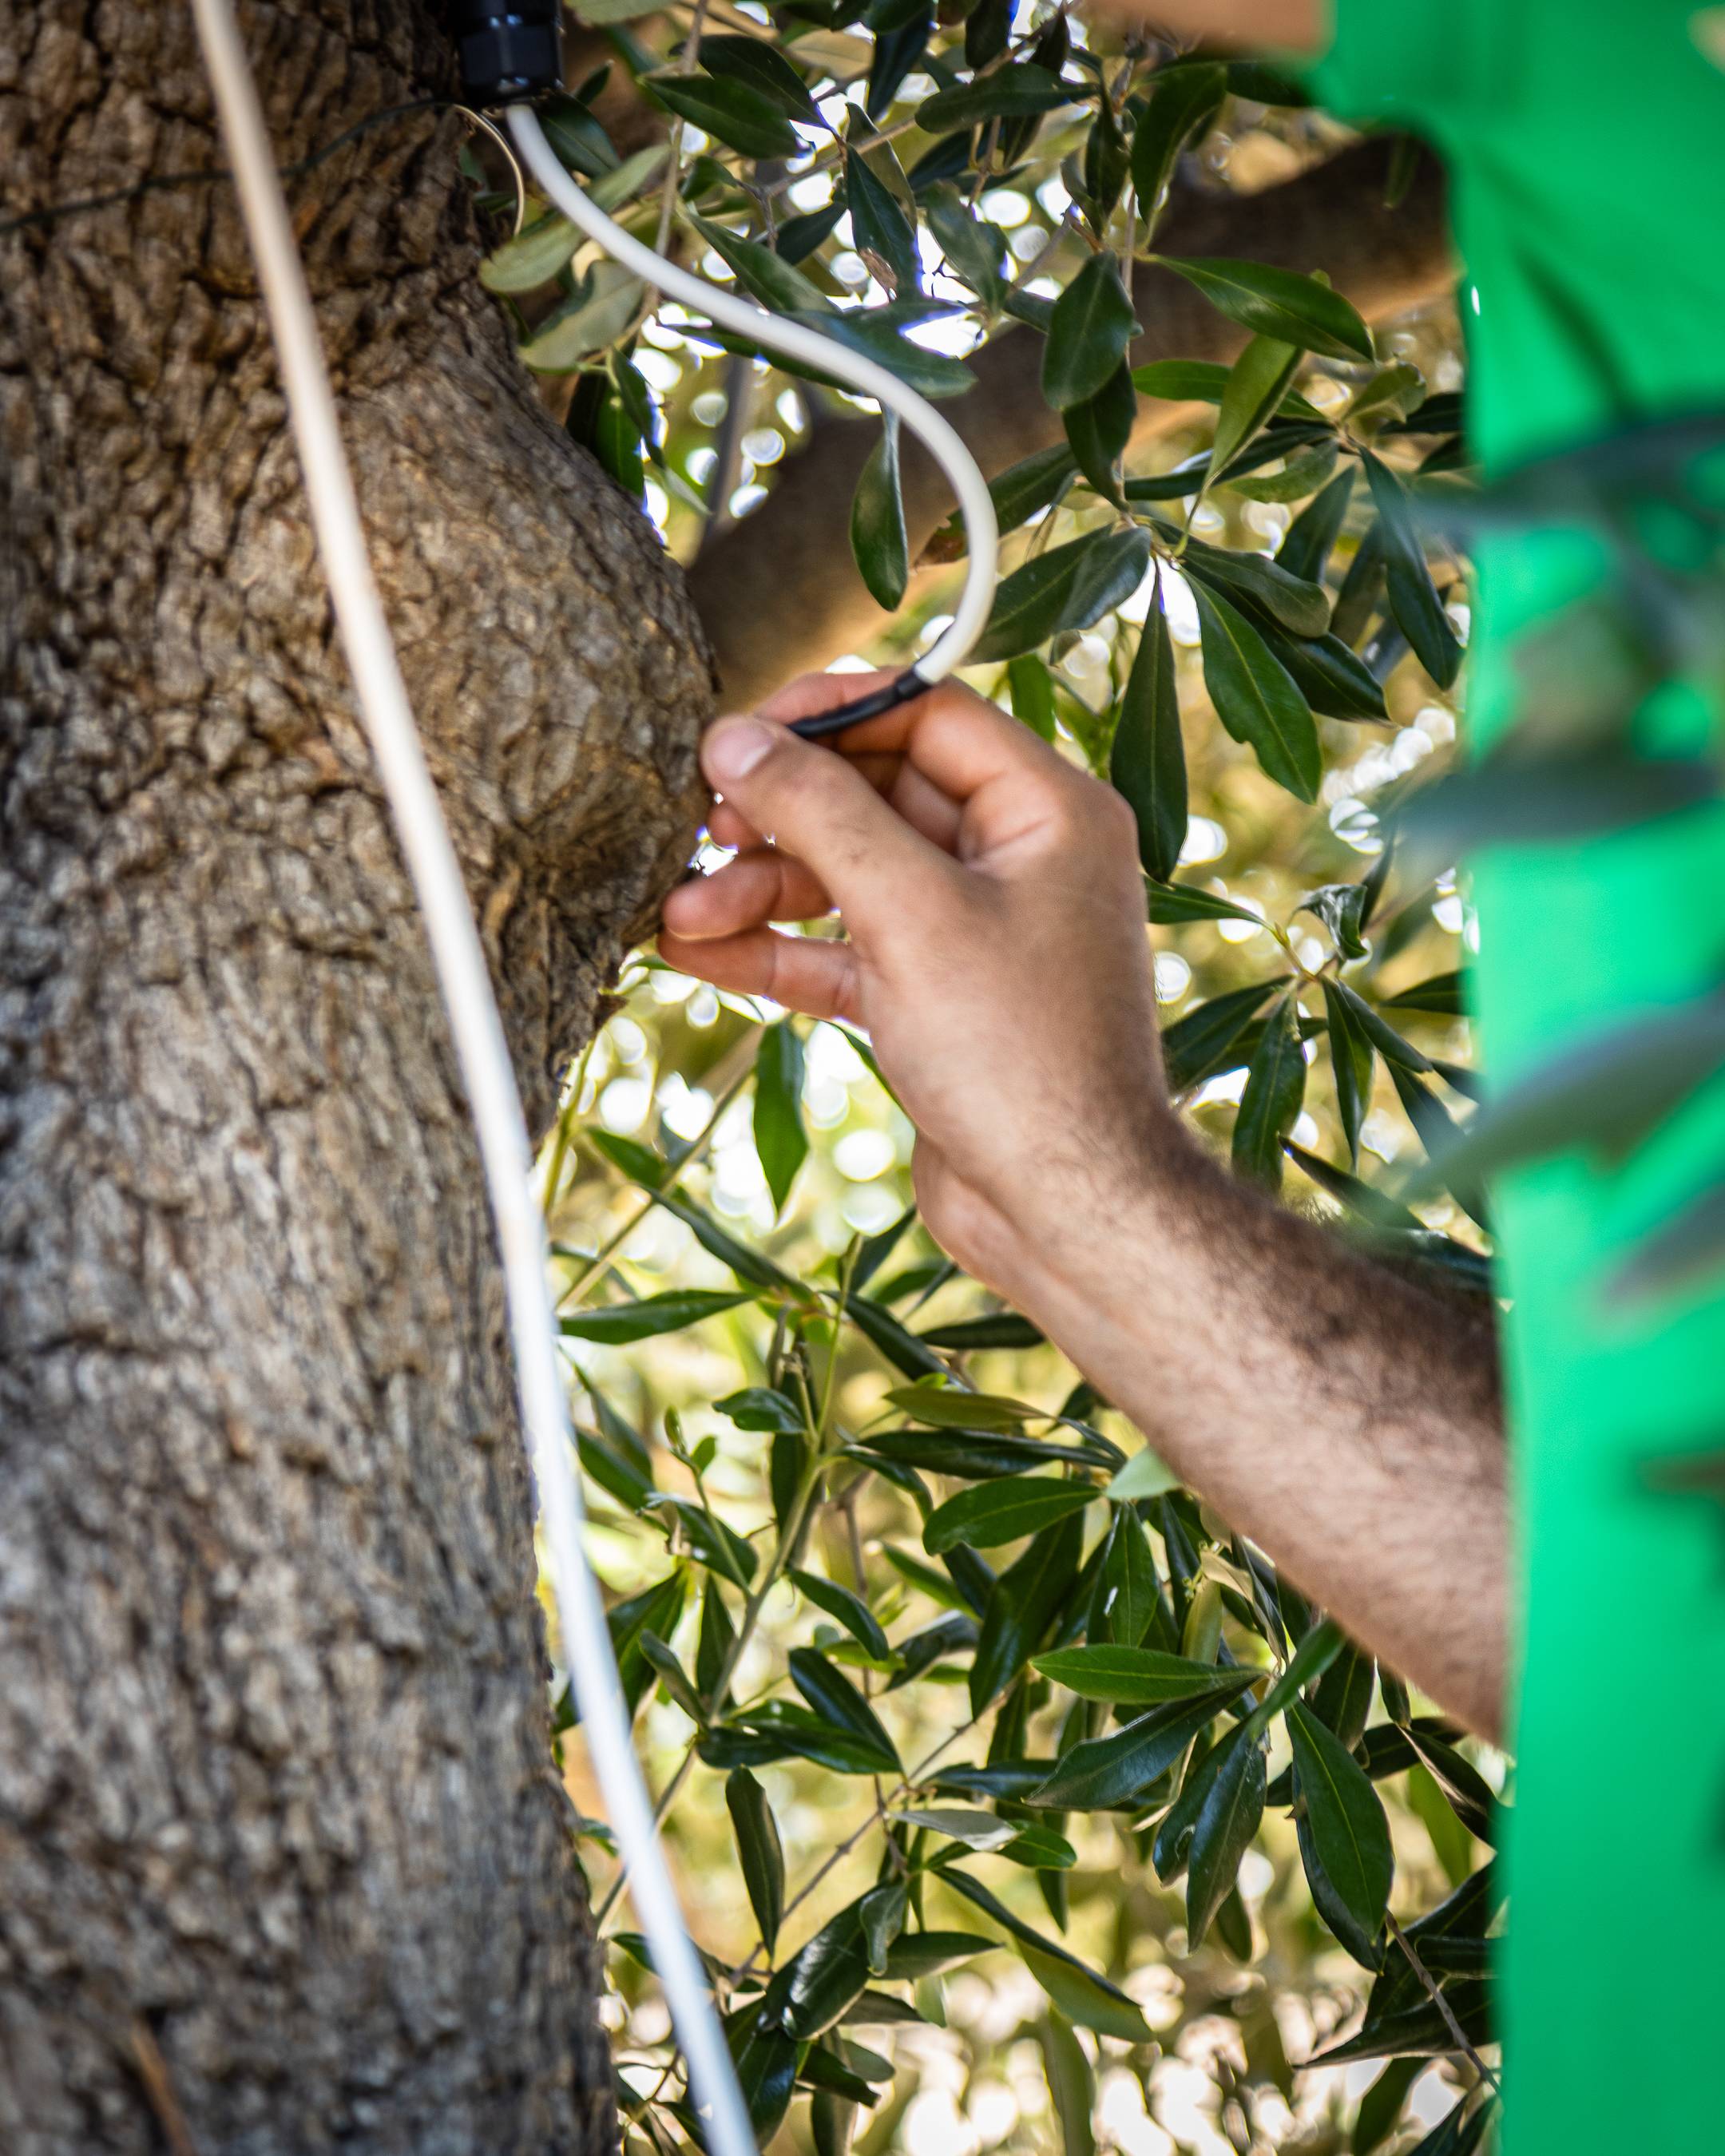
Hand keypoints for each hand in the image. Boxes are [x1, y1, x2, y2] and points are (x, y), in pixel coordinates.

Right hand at [659, 672, 1181, 1315]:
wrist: (1062, 1210)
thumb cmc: (1023, 1058)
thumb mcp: (912, 914)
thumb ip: (822, 814)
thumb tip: (736, 739)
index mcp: (1048, 812)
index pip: (927, 714)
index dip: (829, 713)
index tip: (742, 731)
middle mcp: (1017, 861)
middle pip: (877, 795)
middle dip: (781, 813)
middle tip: (702, 823)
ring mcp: (974, 933)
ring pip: (850, 878)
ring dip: (762, 889)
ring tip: (679, 909)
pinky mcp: (934, 1001)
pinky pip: (844, 951)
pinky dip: (777, 950)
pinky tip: (698, 951)